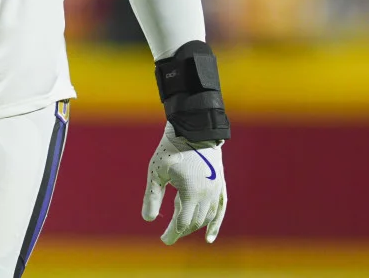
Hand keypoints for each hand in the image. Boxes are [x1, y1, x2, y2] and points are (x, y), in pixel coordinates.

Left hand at [142, 122, 226, 243]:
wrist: (194, 129)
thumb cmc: (171, 148)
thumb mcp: (157, 172)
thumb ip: (153, 196)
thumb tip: (148, 220)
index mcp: (191, 193)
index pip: (183, 222)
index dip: (173, 233)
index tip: (163, 240)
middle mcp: (207, 195)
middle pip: (194, 222)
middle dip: (181, 230)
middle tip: (167, 236)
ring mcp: (216, 190)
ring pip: (207, 217)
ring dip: (194, 225)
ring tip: (180, 229)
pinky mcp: (220, 185)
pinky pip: (220, 210)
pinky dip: (215, 224)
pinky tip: (209, 237)